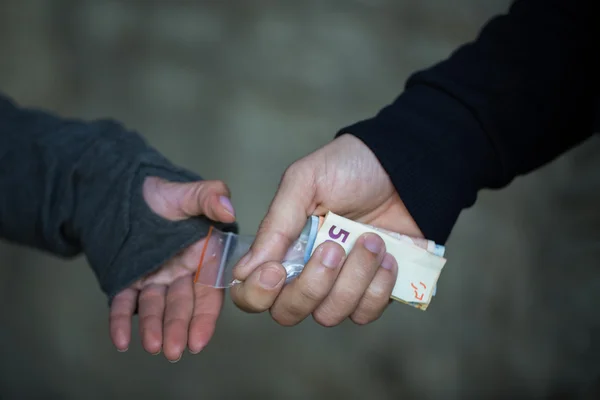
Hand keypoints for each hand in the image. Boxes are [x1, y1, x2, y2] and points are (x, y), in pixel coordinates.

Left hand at [109, 176, 235, 360]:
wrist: (124, 188)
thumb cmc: (161, 191)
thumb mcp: (187, 191)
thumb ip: (210, 196)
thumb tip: (228, 209)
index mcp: (203, 255)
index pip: (208, 291)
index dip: (205, 316)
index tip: (199, 339)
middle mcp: (181, 272)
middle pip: (182, 304)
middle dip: (178, 329)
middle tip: (173, 351)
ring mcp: (154, 277)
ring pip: (155, 306)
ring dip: (153, 327)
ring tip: (150, 346)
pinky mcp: (128, 278)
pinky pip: (124, 302)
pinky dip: (121, 321)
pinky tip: (120, 340)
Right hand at [231, 134, 421, 326]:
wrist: (402, 165)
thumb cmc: (348, 167)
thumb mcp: (304, 182)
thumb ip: (275, 225)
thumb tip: (244, 270)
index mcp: (282, 248)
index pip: (252, 293)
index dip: (258, 293)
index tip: (276, 270)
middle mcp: (306, 272)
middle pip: (288, 313)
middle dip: (311, 286)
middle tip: (333, 248)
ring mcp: (340, 285)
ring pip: (330, 315)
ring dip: (353, 279)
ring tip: (371, 240)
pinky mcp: (373, 291)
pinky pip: (366, 312)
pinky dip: (379, 287)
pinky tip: (388, 256)